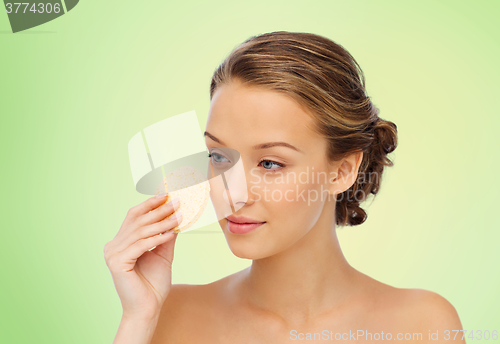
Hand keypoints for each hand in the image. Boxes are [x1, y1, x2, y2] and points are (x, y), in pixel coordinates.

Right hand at [104, 194, 181, 319]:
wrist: (148, 308)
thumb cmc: (153, 284)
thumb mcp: (162, 254)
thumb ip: (165, 236)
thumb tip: (175, 216)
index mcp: (120, 242)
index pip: (134, 216)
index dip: (149, 204)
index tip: (166, 195)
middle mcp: (113, 246)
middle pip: (138, 222)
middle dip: (159, 211)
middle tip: (177, 202)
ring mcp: (113, 254)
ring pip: (141, 232)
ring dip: (162, 223)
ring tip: (179, 216)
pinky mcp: (117, 263)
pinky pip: (141, 246)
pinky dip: (157, 238)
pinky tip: (171, 233)